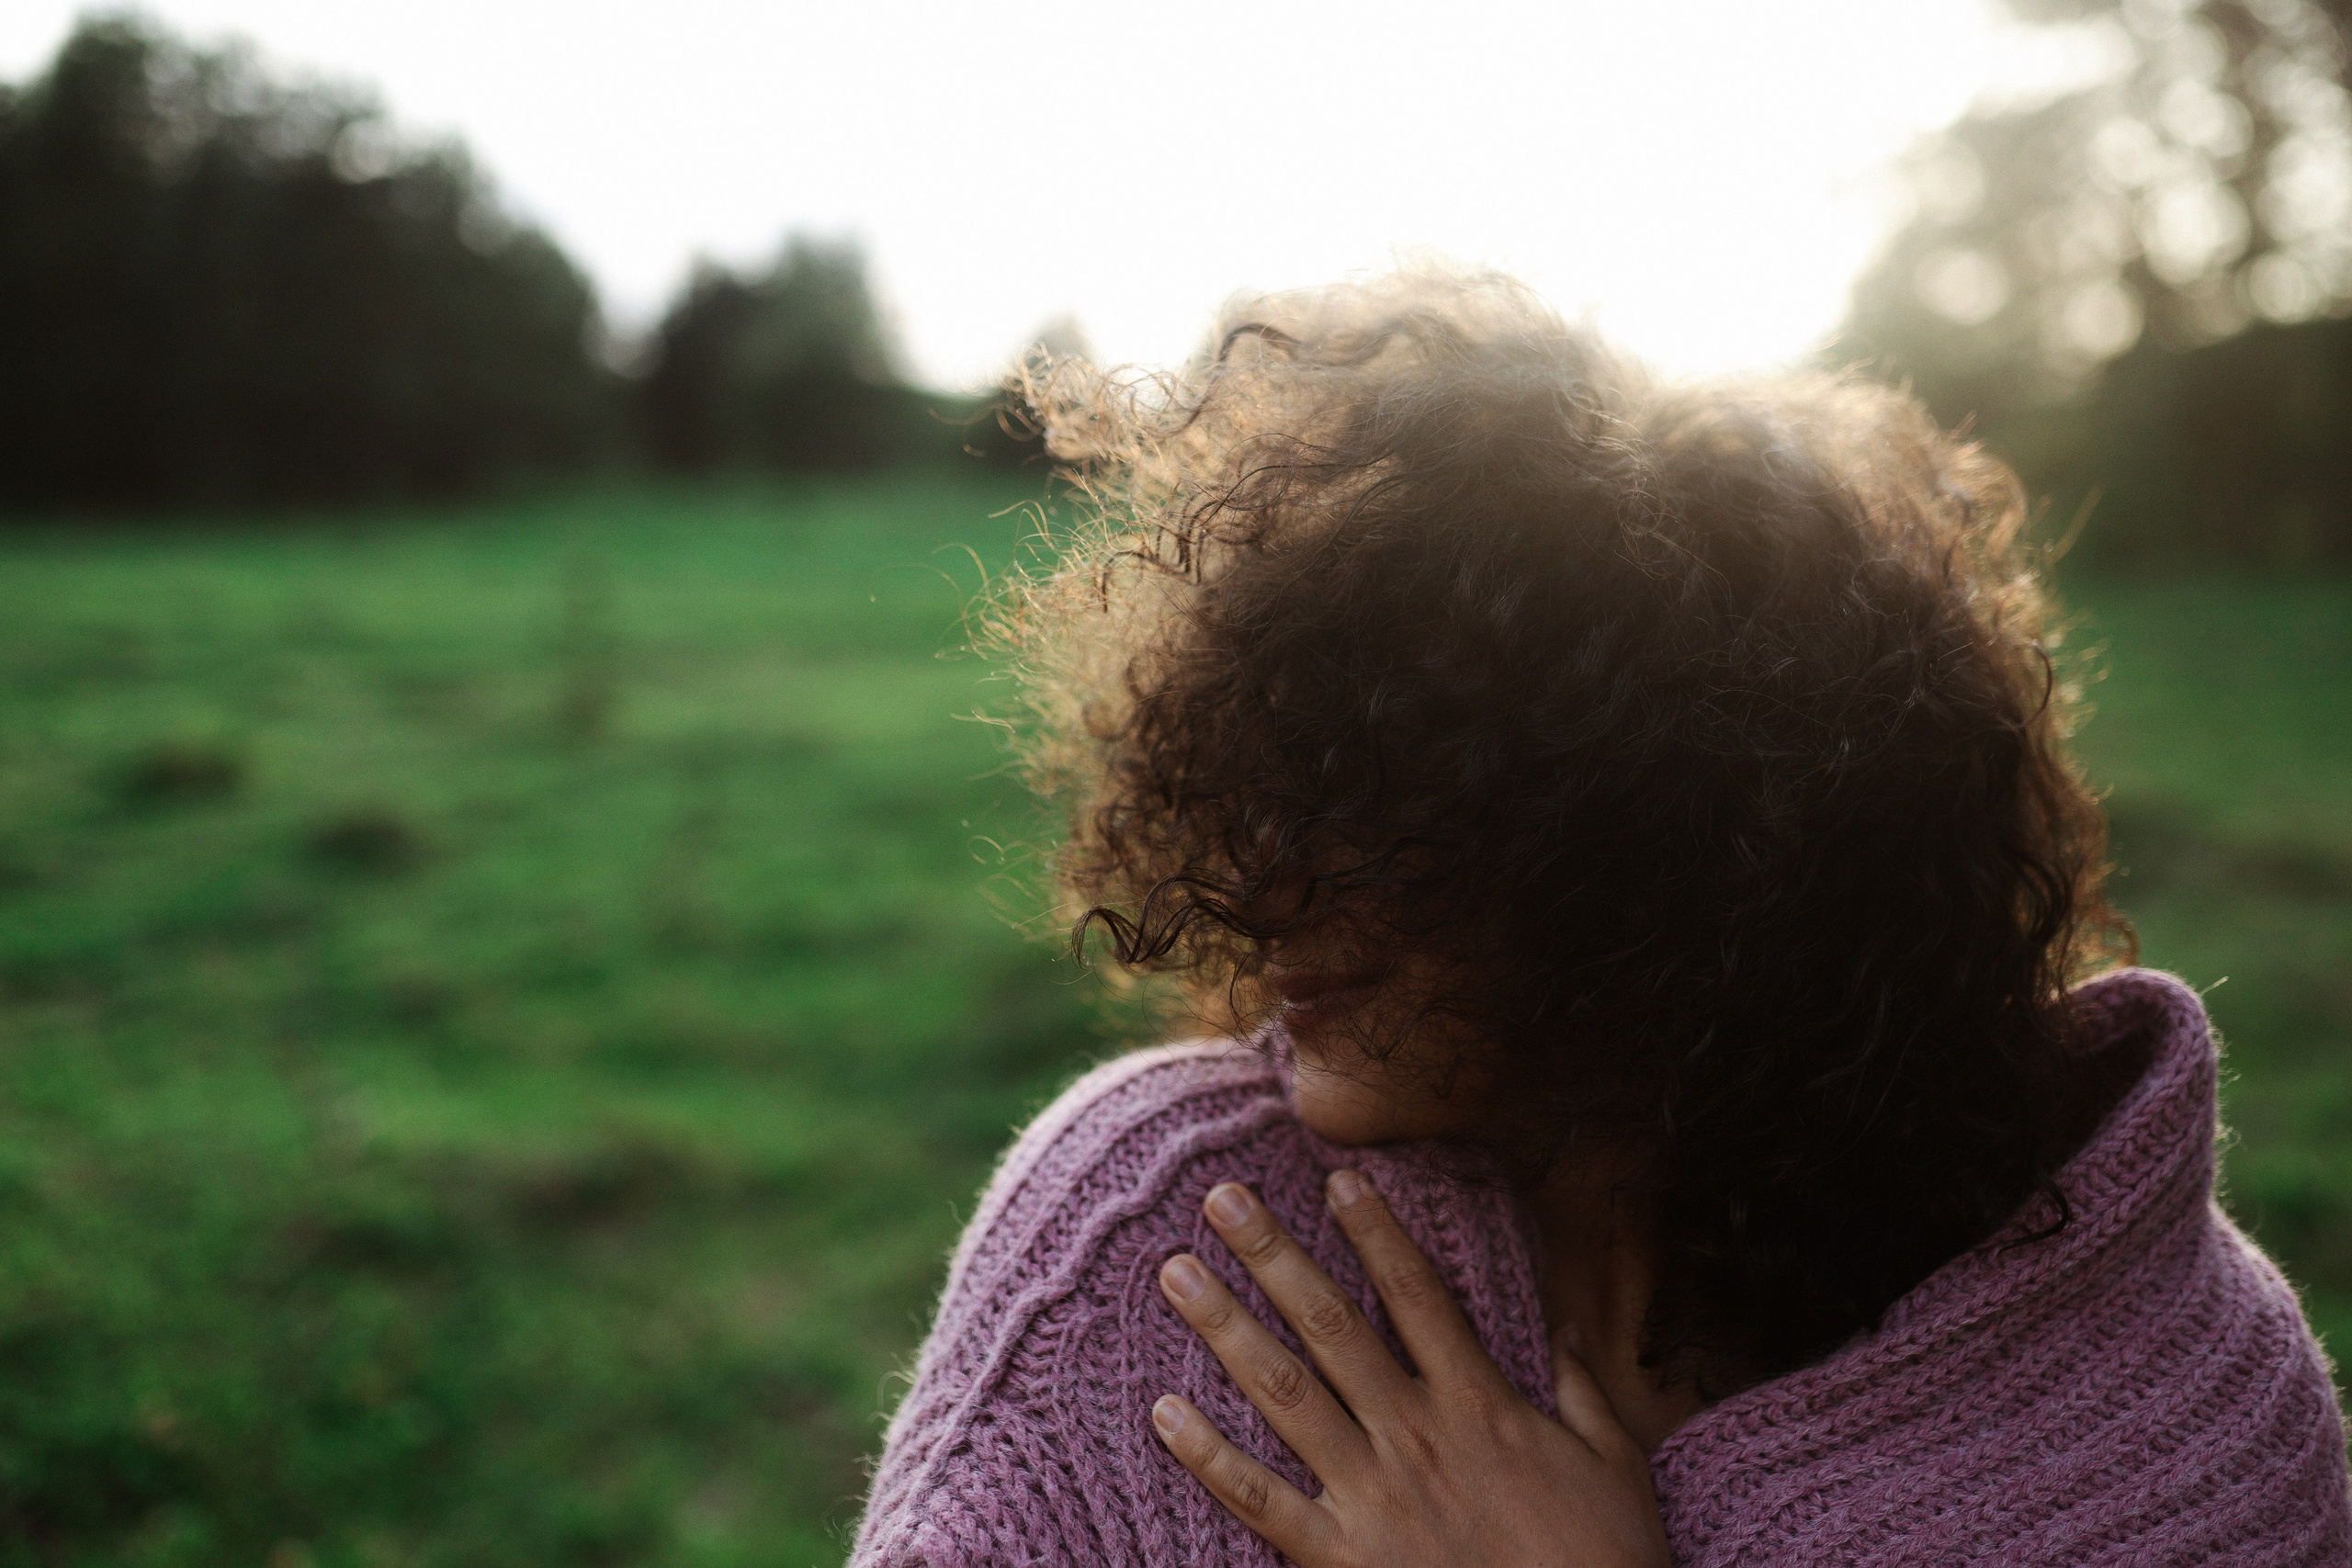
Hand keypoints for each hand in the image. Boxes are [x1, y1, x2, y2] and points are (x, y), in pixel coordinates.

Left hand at [1151, 1170, 1670, 1567]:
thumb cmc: (1603, 1562)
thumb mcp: (1613, 1464)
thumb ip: (1583, 1392)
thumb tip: (1569, 1332)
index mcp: (1479, 1403)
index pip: (1417, 1294)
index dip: (1376, 1232)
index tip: (1338, 1178)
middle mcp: (1415, 1434)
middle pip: (1330, 1323)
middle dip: (1272, 1256)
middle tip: (1221, 1199)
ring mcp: (1373, 1495)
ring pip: (1284, 1392)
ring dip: (1225, 1328)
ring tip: (1176, 1275)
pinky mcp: (1341, 1558)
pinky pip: (1260, 1499)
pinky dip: (1209, 1457)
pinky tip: (1165, 1413)